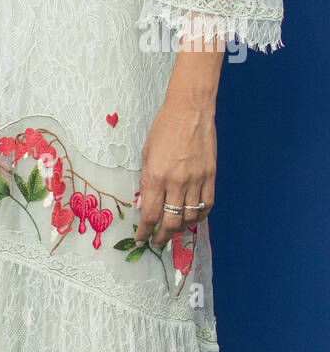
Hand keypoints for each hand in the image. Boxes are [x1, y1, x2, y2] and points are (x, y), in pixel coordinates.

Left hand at [134, 97, 215, 247]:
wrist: (190, 111)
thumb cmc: (164, 128)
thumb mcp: (147, 154)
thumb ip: (146, 182)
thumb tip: (143, 206)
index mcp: (157, 175)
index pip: (151, 214)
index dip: (145, 231)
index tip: (141, 239)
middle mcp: (177, 182)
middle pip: (171, 222)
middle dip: (162, 236)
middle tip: (157, 241)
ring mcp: (196, 180)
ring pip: (190, 218)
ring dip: (180, 228)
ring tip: (172, 229)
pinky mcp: (211, 177)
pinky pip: (206, 206)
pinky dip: (199, 217)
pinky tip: (191, 218)